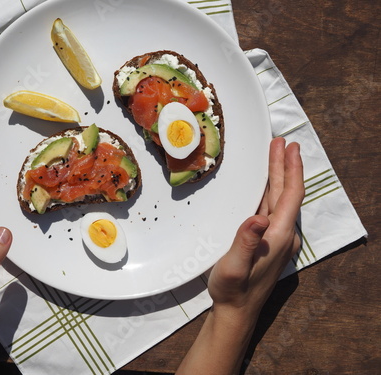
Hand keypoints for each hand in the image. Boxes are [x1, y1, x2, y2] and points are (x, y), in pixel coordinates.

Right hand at [208, 137, 303, 318]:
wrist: (236, 312)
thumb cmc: (233, 291)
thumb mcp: (235, 267)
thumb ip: (246, 242)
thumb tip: (258, 218)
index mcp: (279, 236)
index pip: (290, 195)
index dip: (292, 169)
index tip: (290, 147)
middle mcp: (282, 235)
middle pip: (286, 193)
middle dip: (284, 166)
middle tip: (280, 142)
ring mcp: (276, 239)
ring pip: (279, 200)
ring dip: (278, 176)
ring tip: (275, 156)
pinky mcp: (268, 242)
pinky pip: (272, 209)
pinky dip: (270, 191)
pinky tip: (264, 186)